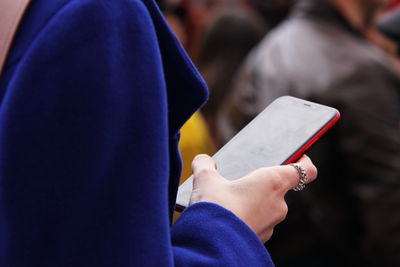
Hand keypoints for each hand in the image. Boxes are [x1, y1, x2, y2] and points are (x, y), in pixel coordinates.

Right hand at [190, 154, 317, 242]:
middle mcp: (278, 204)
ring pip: (267, 207)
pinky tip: (228, 217)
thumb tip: (203, 161)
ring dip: (253, 202)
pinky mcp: (260, 240)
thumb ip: (205, 165)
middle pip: (280, 188)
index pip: (306, 170)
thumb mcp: (205, 179)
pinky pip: (257, 223)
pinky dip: (247, 218)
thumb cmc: (215, 207)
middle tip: (242, 179)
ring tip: (229, 200)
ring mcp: (271, 224)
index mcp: (273, 182)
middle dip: (262, 183)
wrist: (211, 246)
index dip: (303, 161)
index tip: (298, 156)